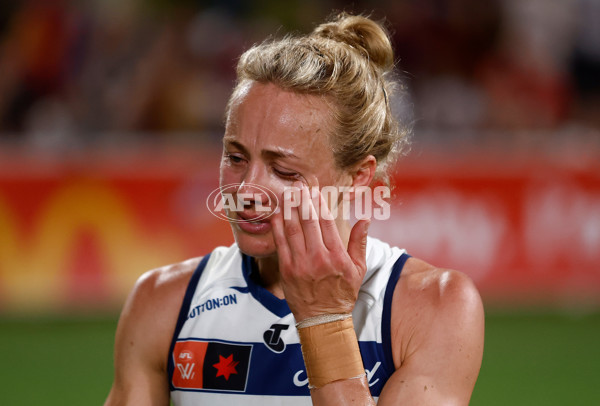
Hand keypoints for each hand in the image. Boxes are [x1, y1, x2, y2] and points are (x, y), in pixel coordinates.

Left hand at [271, 181, 370, 321]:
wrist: (323, 320)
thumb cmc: (342, 293)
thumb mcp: (359, 269)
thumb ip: (360, 242)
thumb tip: (365, 219)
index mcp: (337, 257)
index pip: (327, 222)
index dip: (320, 203)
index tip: (316, 189)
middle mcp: (318, 259)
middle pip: (309, 221)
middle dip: (304, 200)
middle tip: (300, 185)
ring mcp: (301, 265)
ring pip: (293, 229)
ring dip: (290, 209)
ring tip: (288, 193)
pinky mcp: (287, 270)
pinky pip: (281, 243)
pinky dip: (278, 227)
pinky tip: (278, 213)